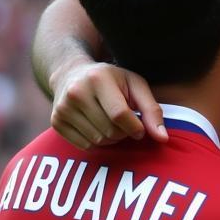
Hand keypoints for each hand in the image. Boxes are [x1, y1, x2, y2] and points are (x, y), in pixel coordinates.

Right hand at [50, 62, 165, 149]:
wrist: (71, 74)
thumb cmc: (112, 80)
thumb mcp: (135, 85)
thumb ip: (151, 110)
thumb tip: (163, 138)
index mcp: (98, 79)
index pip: (120, 114)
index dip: (135, 127)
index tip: (141, 129)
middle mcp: (76, 92)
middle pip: (109, 130)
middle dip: (124, 133)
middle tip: (125, 124)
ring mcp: (63, 108)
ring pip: (97, 140)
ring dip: (112, 139)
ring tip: (112, 124)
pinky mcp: (56, 122)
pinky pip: (84, 146)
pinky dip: (97, 143)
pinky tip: (98, 128)